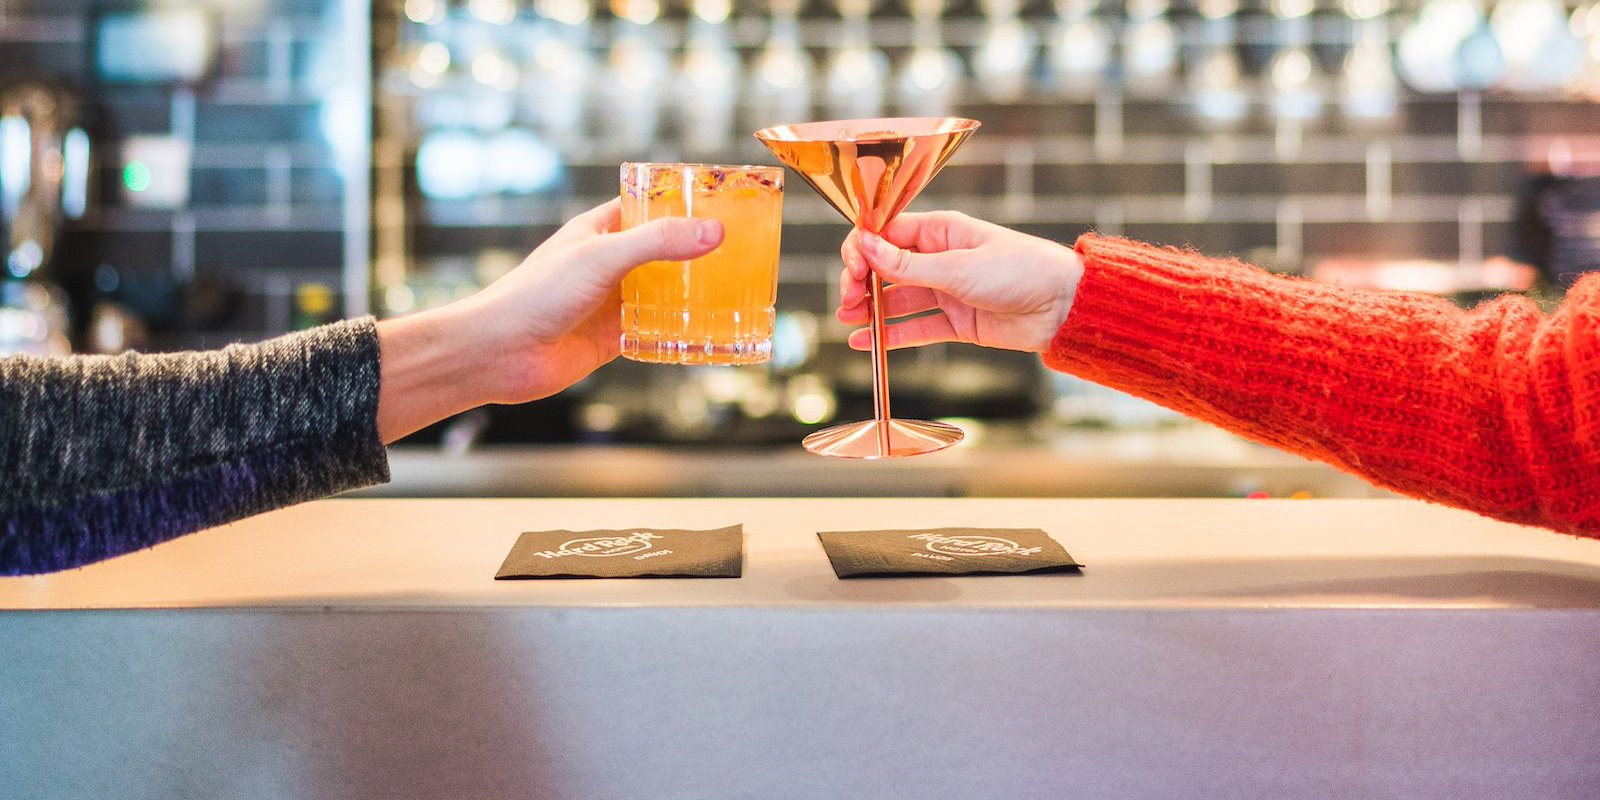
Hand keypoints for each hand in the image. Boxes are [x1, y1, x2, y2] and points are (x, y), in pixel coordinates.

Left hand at [376, 199, 722, 441]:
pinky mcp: (614, 337)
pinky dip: (681, 332)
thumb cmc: (538, 293)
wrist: (501, 353)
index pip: (650, 206)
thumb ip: (659, 244)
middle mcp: (609, 262)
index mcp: (601, 229)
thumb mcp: (603, 257)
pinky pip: (657, 330)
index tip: (725, 204)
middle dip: (699, 252)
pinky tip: (709, 333)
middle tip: (745, 252)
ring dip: (694, 294)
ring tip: (739, 292)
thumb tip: (715, 233)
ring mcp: (612, 300)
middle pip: (665, 250)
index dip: (684, 203)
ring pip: (665, 292)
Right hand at [837, 211, 1082, 353]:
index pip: (887, 233)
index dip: (863, 248)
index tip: (852, 268)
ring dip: (870, 309)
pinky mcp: (956, 322)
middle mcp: (941, 258)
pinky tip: (863, 341)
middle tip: (847, 299)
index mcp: (942, 230)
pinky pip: (915, 328)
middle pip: (886, 267)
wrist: (1064, 307)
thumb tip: (865, 245)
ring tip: (846, 319)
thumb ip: (909, 265)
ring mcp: (947, 291)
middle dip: (861, 281)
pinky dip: (890, 335)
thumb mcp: (960, 267)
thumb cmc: (1022, 271)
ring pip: (897, 299)